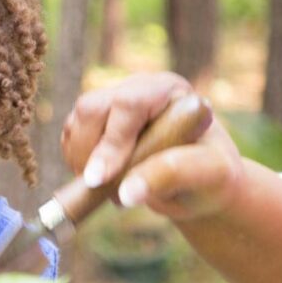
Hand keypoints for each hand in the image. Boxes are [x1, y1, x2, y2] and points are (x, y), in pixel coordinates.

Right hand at [61, 72, 243, 221]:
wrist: (200, 182)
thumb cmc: (212, 175)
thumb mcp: (209, 174)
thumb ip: (172, 175)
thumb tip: (126, 192)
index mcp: (168, 90)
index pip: (128, 104)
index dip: (110, 142)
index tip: (99, 179)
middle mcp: (135, 89)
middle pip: (92, 108)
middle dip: (89, 152)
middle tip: (102, 187)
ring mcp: (111, 103)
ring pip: (75, 123)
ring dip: (80, 160)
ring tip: (108, 186)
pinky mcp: (94, 122)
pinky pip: (69, 137)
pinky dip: (75, 161)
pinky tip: (101, 178)